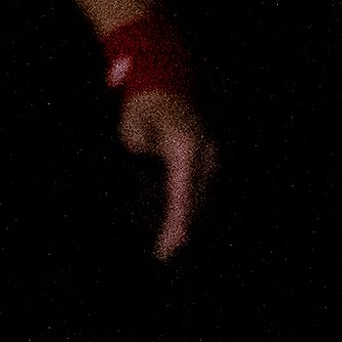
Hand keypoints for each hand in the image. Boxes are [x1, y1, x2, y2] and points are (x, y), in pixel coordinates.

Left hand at [118, 89, 216, 260]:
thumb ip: (141, 164)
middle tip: (165, 254)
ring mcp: (210, 156)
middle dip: (181, 230)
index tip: (170, 246)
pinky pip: (201, 189)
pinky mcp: (208, 158)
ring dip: (189, 221)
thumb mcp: (132, 136)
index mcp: (184, 149)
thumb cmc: (142, 111)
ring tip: (171, 246)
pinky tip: (180, 223)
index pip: (181, 196)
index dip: (176, 224)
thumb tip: (149, 194)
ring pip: (201, 197)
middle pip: (195, 202)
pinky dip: (191, 206)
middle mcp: (203, 155)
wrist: (162, 87)